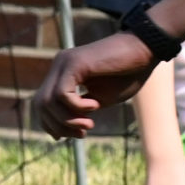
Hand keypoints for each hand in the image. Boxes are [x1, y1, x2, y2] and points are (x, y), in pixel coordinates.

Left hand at [34, 32, 157, 139]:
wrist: (144, 50)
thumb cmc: (127, 75)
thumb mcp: (99, 99)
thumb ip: (79, 111)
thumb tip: (61, 130)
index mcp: (63, 74)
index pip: (42, 104)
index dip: (51, 124)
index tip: (74, 134)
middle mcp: (59, 66)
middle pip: (40, 104)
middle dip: (58, 125)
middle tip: (82, 132)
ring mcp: (65, 63)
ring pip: (48, 101)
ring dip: (67, 120)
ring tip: (89, 123)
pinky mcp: (74, 63)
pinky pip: (62, 94)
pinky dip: (76, 107)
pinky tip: (95, 105)